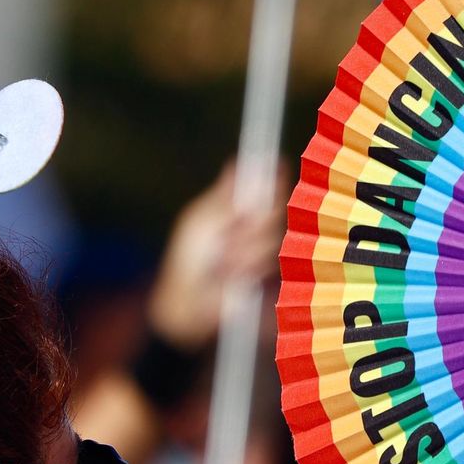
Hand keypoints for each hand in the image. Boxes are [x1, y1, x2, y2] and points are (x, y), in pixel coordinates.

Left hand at [147, 160, 286, 349]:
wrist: (190, 300)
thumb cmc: (187, 259)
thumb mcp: (201, 223)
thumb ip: (225, 198)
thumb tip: (237, 163)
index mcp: (237, 204)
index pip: (266, 182)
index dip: (274, 176)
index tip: (276, 172)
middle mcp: (255, 221)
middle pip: (276, 207)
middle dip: (255, 222)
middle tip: (233, 232)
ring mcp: (264, 245)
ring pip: (274, 236)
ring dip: (246, 250)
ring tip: (224, 262)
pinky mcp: (269, 269)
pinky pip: (272, 261)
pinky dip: (250, 267)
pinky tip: (233, 274)